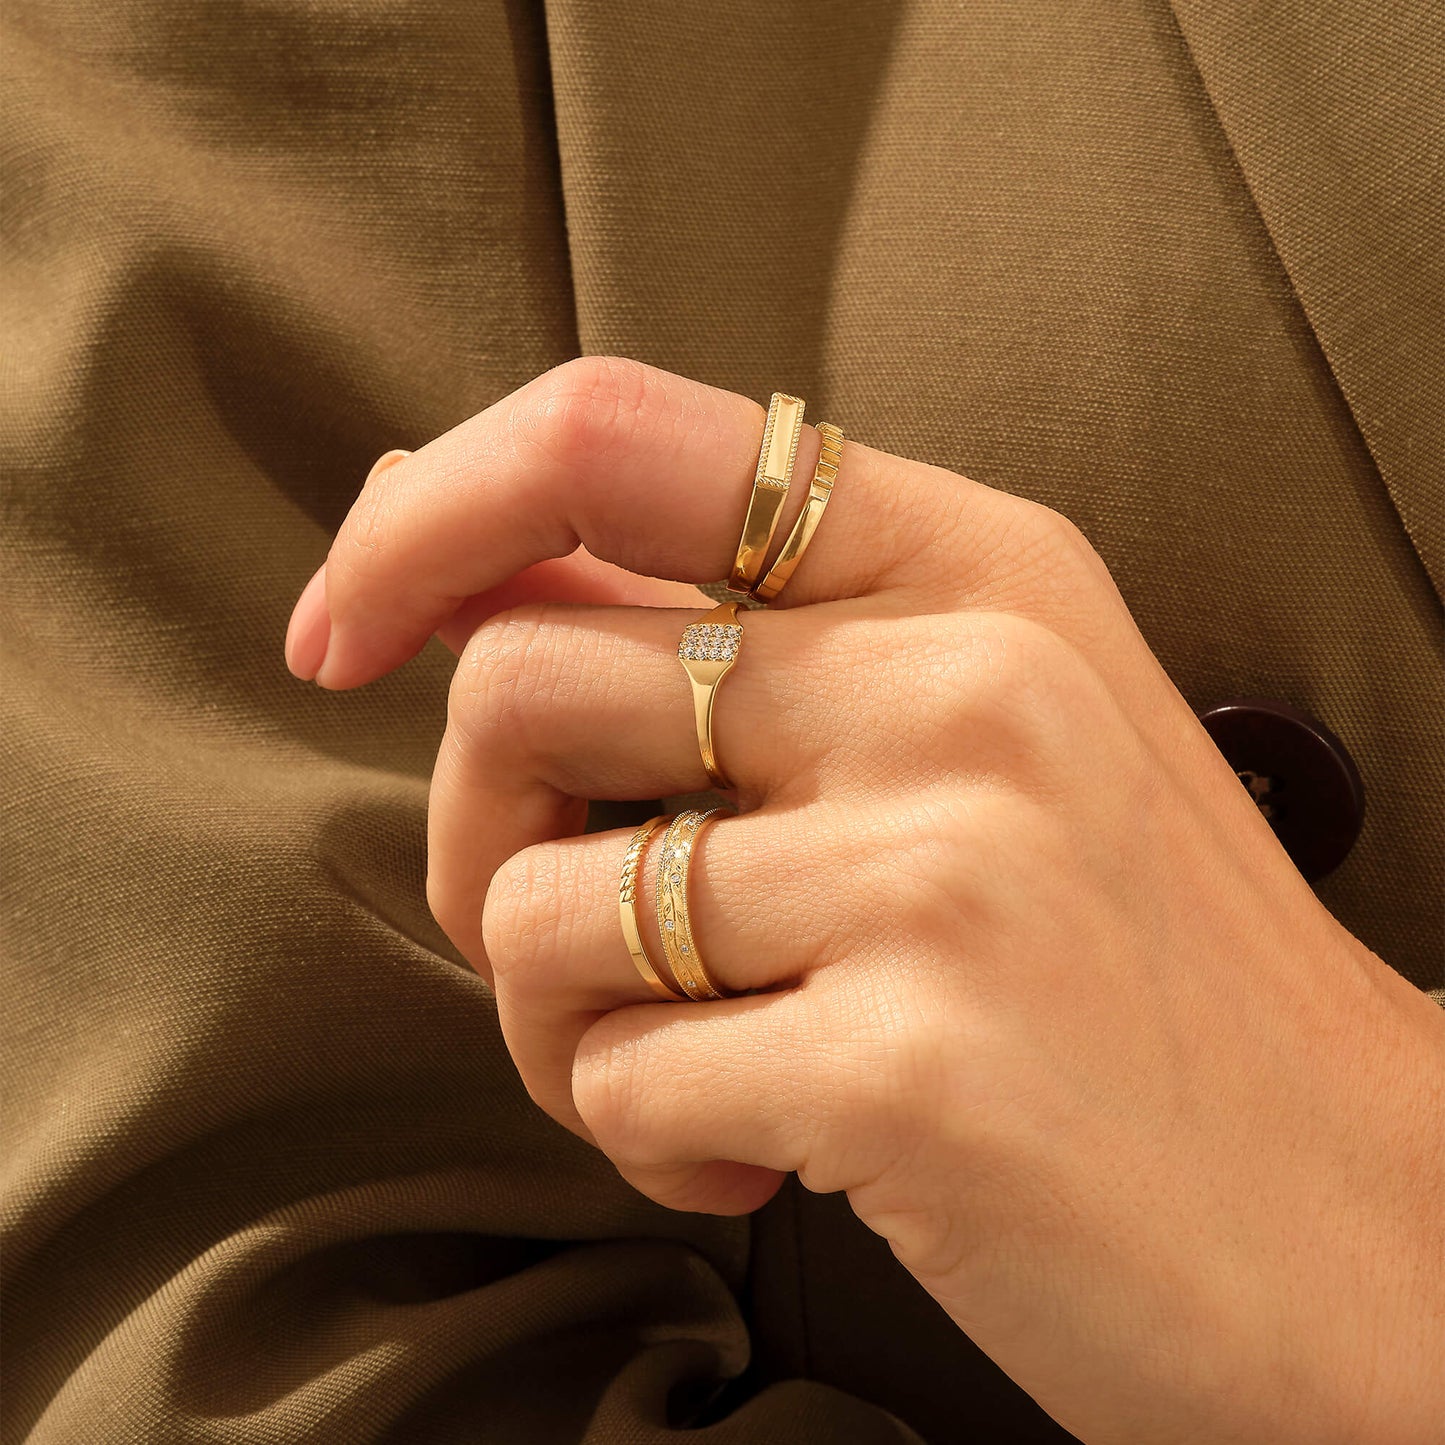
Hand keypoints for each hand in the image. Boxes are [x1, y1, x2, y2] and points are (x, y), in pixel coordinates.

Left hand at [285, 357, 1444, 1444]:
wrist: (1355, 1216)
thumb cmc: (1133, 970)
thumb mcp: (977, 734)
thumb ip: (743, 644)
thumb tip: (466, 584)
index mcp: (972, 566)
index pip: (616, 433)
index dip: (433, 511)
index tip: (345, 626)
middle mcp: (960, 681)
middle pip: (517, 682)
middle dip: (468, 832)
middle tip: (564, 940)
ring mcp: (941, 865)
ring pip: (527, 902)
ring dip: (559, 1020)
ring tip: (691, 1068)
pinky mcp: (909, 1058)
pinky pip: (616, 1077)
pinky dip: (646, 1138)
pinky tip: (769, 1154)